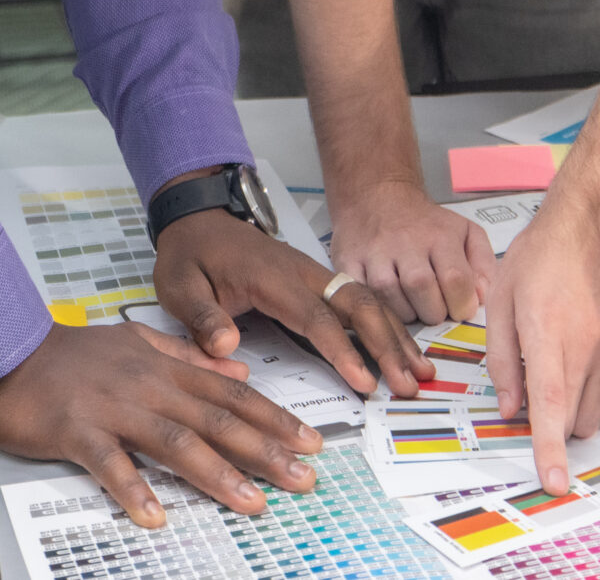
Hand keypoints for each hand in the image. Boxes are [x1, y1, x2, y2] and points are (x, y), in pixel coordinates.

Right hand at [0, 318, 318, 523]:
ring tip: (252, 501)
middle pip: (216, 420)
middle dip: (264, 450)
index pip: (231, 395)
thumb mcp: (138, 340)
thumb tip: (237, 369)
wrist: (7, 349)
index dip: (274, 419)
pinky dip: (133, 490)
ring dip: (217, 474)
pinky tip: (155, 516)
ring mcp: (114, 408)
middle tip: (302, 478)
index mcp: (164, 367)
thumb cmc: (70, 353)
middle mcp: (148, 385)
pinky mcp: (77, 430)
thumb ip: (189, 356)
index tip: (310, 442)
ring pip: (176, 442)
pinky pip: (110, 464)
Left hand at [153, 207, 431, 399]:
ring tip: (420, 373)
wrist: (198, 217)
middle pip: (359, 305)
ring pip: (368, 303)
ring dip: (396, 337)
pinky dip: (385, 327)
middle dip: (388, 345)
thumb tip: (226, 348)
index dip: (343, 351)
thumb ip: (203, 317)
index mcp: (273, 278)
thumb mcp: (180, 285)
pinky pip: (360, 302)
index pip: (316, 317)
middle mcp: (304, 273)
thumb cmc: (190, 254)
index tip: (364, 382)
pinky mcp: (318, 282)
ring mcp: (315, 275)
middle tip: (409, 384)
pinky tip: (401, 351)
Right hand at [327, 176, 496, 325]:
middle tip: (436, 310)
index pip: (455, 279)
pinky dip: (376, 309)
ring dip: (406, 315)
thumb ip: (483, 264)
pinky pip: (362, 297)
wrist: (378, 196)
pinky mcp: (348, 263)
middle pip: (422, 290)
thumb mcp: (465, 232)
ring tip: (413, 306)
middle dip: (434, 313)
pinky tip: (388, 304)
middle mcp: (406, 243)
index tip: (461, 310)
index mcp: (440, 236)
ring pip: (390, 299)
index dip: (462, 305)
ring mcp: (375, 254)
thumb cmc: (426, 224)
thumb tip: (482, 298)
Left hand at [485, 197, 599, 493]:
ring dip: (574, 408)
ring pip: (595, 414)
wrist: (595, 227)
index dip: (549, 447)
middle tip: (536, 385)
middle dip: (552, 422)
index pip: (551, 403)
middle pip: (573, 420)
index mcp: (550, 332)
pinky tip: (582, 358)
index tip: (554, 480)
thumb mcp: (501, 302)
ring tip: (561, 363)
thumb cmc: (544, 257)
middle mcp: (590, 345)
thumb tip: (510, 409)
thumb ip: (503, 362)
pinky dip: (595, 393)